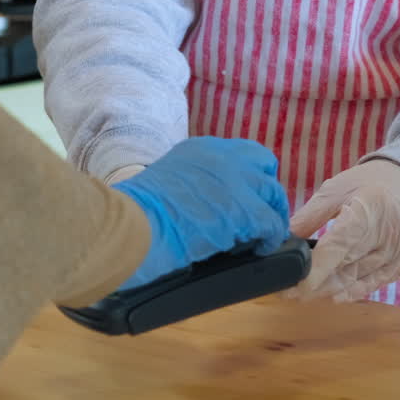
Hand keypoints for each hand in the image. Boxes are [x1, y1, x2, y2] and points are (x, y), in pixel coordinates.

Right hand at [112, 137, 290, 290]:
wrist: (127, 227)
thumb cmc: (133, 214)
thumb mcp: (165, 182)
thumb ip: (190, 184)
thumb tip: (204, 206)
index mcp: (199, 149)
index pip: (244, 154)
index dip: (250, 178)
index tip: (247, 197)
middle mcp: (221, 156)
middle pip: (265, 168)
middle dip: (266, 193)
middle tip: (262, 218)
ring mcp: (234, 181)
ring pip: (272, 194)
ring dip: (270, 217)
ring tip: (262, 237)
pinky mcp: (242, 210)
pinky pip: (271, 223)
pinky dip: (269, 238)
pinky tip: (260, 249)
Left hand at [286, 159, 399, 302]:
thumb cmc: (371, 184)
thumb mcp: (336, 189)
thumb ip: (309, 216)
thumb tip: (283, 240)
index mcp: (369, 210)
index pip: (336, 249)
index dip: (312, 271)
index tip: (289, 285)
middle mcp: (389, 235)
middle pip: (343, 269)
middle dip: (312, 283)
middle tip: (286, 290)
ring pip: (355, 281)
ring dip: (327, 290)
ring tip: (302, 293)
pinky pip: (372, 286)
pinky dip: (350, 291)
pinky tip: (331, 294)